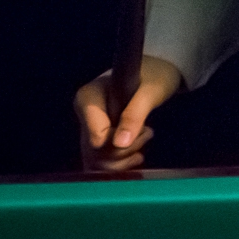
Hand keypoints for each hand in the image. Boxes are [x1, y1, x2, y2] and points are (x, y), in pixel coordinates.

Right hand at [76, 56, 181, 171]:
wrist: (154, 73)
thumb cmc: (153, 76)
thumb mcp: (150, 91)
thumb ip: (135, 115)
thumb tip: (120, 144)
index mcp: (88, 98)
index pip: (96, 137)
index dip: (119, 142)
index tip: (143, 129)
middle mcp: (83, 115)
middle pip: (95, 154)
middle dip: (125, 152)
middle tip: (147, 133)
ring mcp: (88, 129)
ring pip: (97, 163)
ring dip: (124, 160)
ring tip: (144, 138)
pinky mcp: (96, 139)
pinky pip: (101, 164)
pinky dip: (120, 165)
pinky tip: (136, 153)